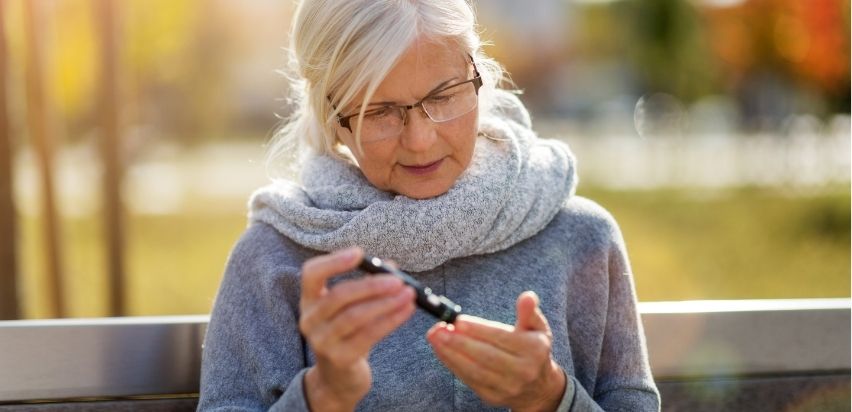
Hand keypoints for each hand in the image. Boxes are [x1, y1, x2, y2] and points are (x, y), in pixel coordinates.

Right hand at [299, 247, 415, 410]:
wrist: (338, 378)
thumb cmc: (347, 334)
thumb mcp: (351, 307)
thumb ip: (367, 285)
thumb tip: (391, 267)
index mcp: (309, 300)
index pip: (311, 274)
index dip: (334, 261)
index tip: (359, 253)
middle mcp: (310, 320)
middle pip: (339, 296)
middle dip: (372, 285)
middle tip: (398, 280)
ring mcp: (322, 341)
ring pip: (355, 316)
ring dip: (386, 303)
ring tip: (409, 294)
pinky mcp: (340, 358)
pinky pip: (368, 335)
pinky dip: (391, 321)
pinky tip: (406, 311)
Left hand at [426, 291, 565, 411]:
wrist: (539, 388)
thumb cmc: (533, 349)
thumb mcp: (537, 328)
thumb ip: (529, 312)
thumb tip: (527, 297)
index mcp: (534, 350)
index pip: (502, 338)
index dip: (479, 329)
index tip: (458, 320)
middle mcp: (523, 371)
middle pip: (486, 356)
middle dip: (459, 342)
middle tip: (439, 329)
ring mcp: (507, 387)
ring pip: (474, 370)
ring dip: (451, 354)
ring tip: (435, 338)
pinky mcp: (493, 397)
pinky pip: (469, 380)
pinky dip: (453, 365)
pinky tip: (441, 351)